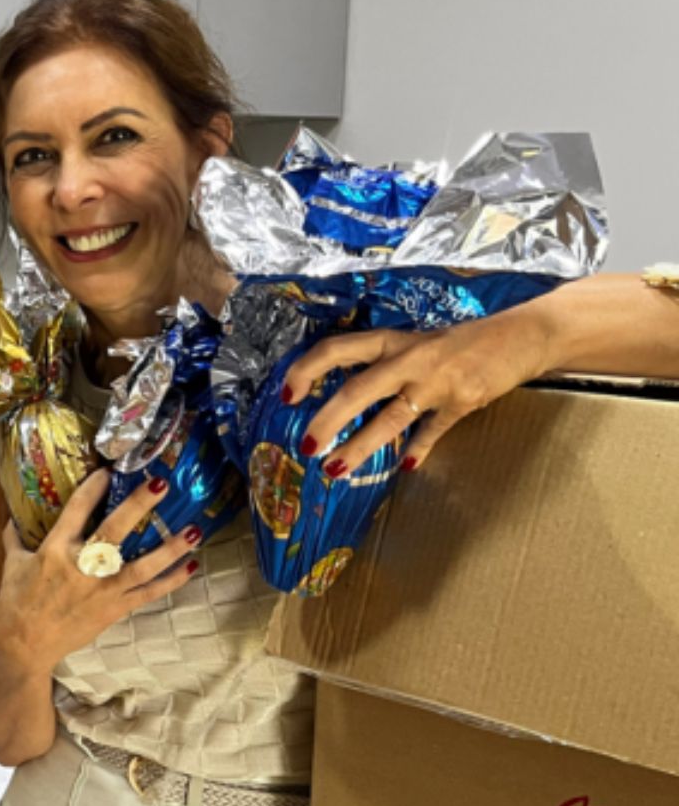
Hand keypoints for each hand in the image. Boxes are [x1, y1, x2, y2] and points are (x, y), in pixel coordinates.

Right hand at [0, 469, 203, 658]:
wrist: (24, 646)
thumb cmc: (15, 603)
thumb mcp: (12, 565)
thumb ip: (16, 538)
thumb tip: (15, 515)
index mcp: (55, 550)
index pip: (77, 509)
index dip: (94, 487)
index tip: (110, 470)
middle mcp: (83, 566)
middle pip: (115, 529)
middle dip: (139, 505)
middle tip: (161, 484)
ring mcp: (102, 588)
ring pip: (143, 565)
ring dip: (170, 547)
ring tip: (194, 530)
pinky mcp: (114, 608)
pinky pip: (149, 592)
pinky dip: (171, 580)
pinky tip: (191, 566)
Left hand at [282, 306, 550, 476]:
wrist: (519, 336)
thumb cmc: (457, 343)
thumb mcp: (413, 345)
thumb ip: (380, 367)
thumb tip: (338, 397)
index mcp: (391, 341)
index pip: (337, 349)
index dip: (307, 370)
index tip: (286, 395)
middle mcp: (408, 359)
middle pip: (357, 389)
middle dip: (328, 420)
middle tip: (306, 446)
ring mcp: (435, 383)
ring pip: (389, 419)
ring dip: (360, 447)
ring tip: (335, 469)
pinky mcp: (462, 402)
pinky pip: (432, 431)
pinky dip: (418, 450)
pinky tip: (405, 466)